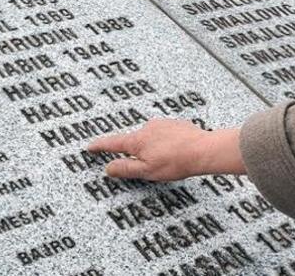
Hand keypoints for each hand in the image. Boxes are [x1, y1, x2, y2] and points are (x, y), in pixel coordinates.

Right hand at [86, 119, 244, 180]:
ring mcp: (162, 124)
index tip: (90, 146)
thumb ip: (126, 169)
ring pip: (150, 137)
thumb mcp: (147, 171)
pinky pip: (164, 133)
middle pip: (134, 141)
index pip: (113, 143)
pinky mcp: (175, 124)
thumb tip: (108, 168)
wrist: (203, 150)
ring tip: (168, 161)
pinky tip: (176, 152)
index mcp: (137, 141)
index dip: (100, 146)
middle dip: (137, 152)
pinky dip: (165, 142)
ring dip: (154, 147)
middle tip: (151, 165)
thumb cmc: (176, 162)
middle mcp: (147, 128)